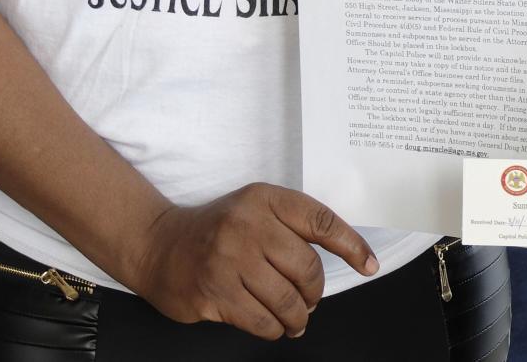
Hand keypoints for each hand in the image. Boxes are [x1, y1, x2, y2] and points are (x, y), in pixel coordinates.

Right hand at [129, 183, 376, 339]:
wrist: (157, 244)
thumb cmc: (216, 230)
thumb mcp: (255, 209)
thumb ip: (292, 225)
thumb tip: (345, 255)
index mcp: (264, 199)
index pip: (321, 221)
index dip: (352, 246)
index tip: (368, 265)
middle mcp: (247, 226)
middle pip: (308, 268)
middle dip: (315, 292)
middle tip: (310, 299)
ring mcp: (228, 260)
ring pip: (287, 301)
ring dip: (298, 316)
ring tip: (295, 318)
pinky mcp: (213, 293)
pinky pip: (263, 322)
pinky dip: (275, 328)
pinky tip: (272, 324)